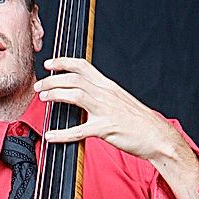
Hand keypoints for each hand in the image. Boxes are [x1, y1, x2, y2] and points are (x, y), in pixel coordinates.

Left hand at [35, 57, 198, 198]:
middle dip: (53, 79)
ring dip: (55, 94)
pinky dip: (62, 133)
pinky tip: (51, 136)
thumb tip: (85, 94)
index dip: (64, 62)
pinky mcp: (106, 129)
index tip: (50, 63)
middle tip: (39, 85)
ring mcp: (106, 111)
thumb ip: (103, 95)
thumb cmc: (139, 121)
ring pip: (75, 95)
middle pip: (74, 79)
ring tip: (43, 97)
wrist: (158, 136)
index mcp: (109, 86)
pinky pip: (79, 130)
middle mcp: (106, 94)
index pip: (83, 66)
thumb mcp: (120, 101)